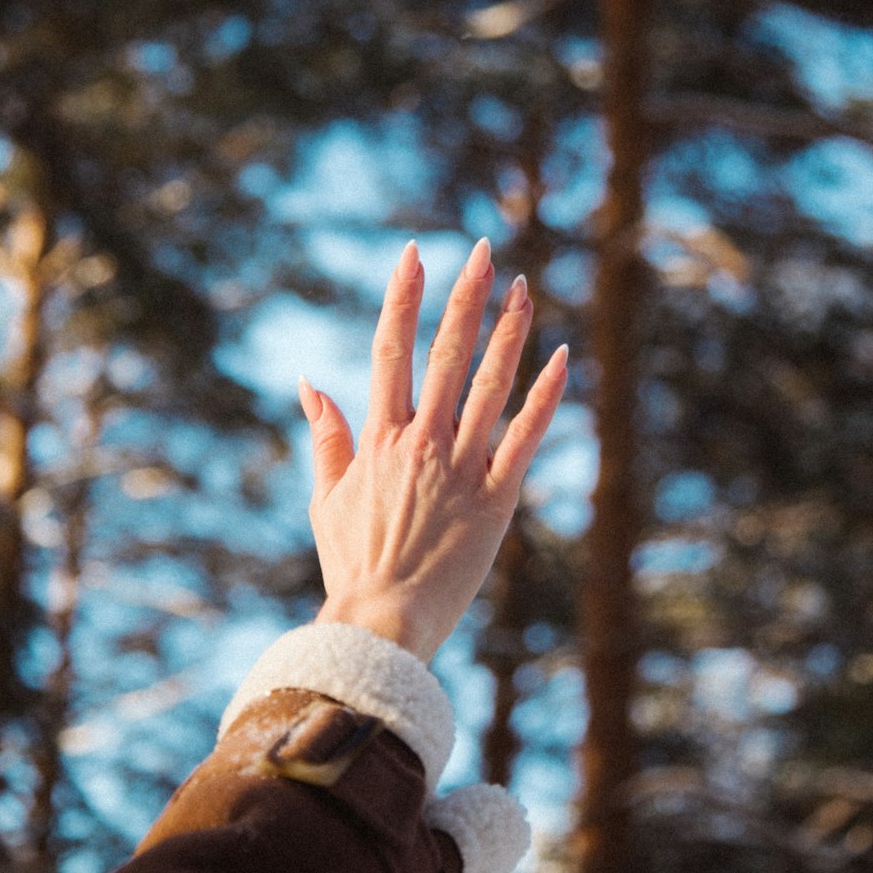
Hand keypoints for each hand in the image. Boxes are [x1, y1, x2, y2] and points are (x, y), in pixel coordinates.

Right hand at [298, 238, 567, 662]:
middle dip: (467, 295)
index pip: (391, 348)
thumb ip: (326, 435)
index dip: (403, 296)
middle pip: (448, 352)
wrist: (383, 624)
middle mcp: (422, 442)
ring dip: (508, 331)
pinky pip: (526, 437)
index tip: (415, 252)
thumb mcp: (327, 497)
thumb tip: (309, 382)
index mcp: (380, 438)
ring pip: (491, 383)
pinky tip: (562, 356)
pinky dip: (545, 396)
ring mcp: (462, 467)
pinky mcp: (498, 499)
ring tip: (523, 285)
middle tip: (486, 248)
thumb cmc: (352, 564)